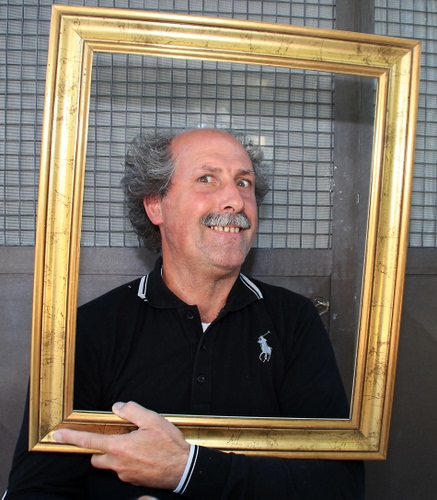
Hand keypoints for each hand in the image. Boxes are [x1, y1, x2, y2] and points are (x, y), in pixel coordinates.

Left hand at [53, 401, 189, 489]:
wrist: (183, 469)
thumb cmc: (169, 445)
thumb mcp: (153, 420)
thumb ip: (132, 411)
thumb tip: (118, 406)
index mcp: (120, 447)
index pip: (89, 441)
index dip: (71, 437)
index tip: (58, 435)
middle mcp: (118, 463)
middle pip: (97, 457)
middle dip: (100, 448)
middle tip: (116, 438)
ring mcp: (125, 475)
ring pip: (111, 464)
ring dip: (116, 455)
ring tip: (135, 446)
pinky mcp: (133, 482)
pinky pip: (123, 470)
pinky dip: (128, 462)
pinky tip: (143, 455)